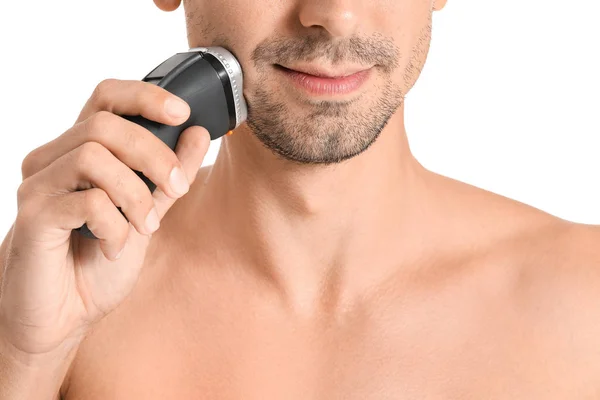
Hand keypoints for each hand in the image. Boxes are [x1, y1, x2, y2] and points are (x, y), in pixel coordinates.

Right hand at [0, 78, 209, 357]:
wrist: (63, 315)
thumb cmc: (97, 262)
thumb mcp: (148, 212)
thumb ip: (170, 173)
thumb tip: (199, 133)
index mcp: (81, 151)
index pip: (107, 97)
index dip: (145, 96)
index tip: (182, 113)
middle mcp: (54, 159)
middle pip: (105, 125)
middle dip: (153, 155)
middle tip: (176, 188)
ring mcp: (39, 185)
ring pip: (93, 157)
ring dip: (135, 195)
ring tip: (145, 227)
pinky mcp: (33, 216)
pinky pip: (86, 202)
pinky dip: (115, 226)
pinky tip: (115, 249)